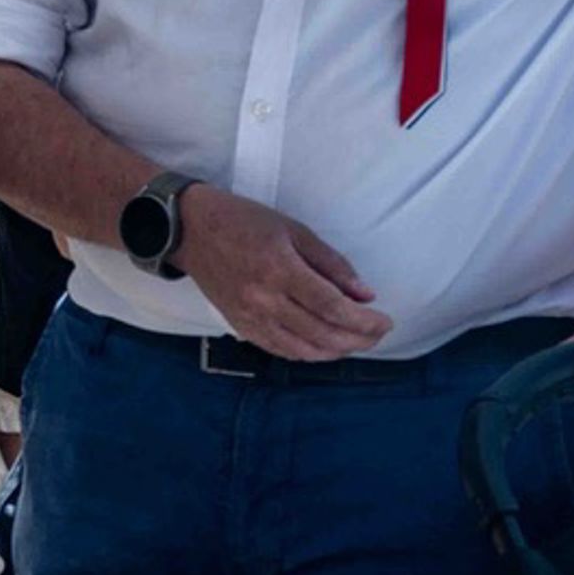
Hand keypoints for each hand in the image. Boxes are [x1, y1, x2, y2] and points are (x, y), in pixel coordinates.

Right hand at [169, 184, 392, 359]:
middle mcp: (264, 299)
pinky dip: (307, 354)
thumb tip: (364, 294)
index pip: (333, 307)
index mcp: (280, 269)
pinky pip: (279, 350)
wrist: (188, 229)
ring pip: (303, 350)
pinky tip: (322, 346)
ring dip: (337, 351)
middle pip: (323, 334)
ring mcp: (249, 316)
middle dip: (359, 339)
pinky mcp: (239, 325)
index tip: (385, 320)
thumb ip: (330, 263)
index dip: (365, 321)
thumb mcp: (292, 229)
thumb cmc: (242, 221)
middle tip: (378, 333)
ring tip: (355, 341)